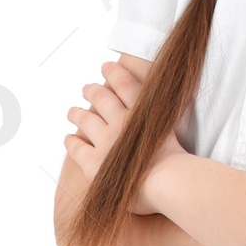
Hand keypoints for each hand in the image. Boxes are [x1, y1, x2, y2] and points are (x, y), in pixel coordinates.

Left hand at [63, 59, 160, 214]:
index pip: (126, 86)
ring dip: (77, 113)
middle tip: (87, 87)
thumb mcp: (174, 130)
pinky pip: (77, 148)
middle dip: (93, 90)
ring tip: (72, 111)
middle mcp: (121, 122)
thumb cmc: (177, 160)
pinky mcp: (94, 162)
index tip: (108, 66)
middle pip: (102, 99)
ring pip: (86, 120)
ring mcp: (106, 141)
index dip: (115, 73)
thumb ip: (162, 119)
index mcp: (142, 112)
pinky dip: (71, 141)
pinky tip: (68, 138)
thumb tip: (159, 114)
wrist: (167, 179)